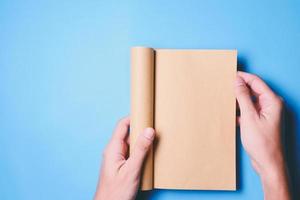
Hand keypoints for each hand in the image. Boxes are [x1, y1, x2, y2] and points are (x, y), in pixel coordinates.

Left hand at [94, 117, 154, 199]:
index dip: (134, 117)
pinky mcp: (122, 165)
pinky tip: (149, 154)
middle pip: (128, 133)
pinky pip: (132, 152)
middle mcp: (114, 151)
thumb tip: (149, 130)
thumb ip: (140, 150)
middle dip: (141, 129)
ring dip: (142, 141)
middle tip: (154, 128)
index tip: (146, 113)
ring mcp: (118, 158)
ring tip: (154, 140)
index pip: (122, 125)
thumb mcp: (131, 170)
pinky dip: (141, 150)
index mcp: (113, 148)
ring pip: (131, 143)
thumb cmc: (116, 192)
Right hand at [235, 71, 289, 199]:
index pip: (256, 81)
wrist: (267, 163)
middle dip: (240, 87)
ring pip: (250, 99)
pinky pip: (249, 109)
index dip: (242, 76)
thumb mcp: (249, 117)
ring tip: (225, 98)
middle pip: (253, 89)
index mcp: (272, 101)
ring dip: (239, 99)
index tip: (229, 74)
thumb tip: (237, 81)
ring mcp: (266, 113)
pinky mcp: (260, 120)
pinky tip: (231, 112)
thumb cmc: (262, 142)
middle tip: (225, 85)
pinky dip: (240, 109)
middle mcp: (271, 105)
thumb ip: (243, 97)